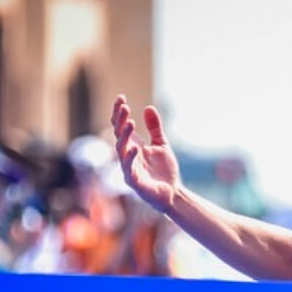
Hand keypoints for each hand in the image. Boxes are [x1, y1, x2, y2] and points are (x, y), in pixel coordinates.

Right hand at [112, 96, 181, 212]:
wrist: (172, 193)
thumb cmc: (164, 171)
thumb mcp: (162, 145)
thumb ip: (155, 128)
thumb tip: (148, 107)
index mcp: (133, 145)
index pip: (121, 126)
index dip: (119, 113)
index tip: (121, 97)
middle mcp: (128, 155)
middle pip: (119, 135)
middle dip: (120, 121)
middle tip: (124, 107)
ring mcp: (129, 168)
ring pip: (121, 149)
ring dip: (125, 136)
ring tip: (130, 122)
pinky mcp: (134, 181)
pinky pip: (129, 168)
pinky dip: (131, 158)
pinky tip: (136, 148)